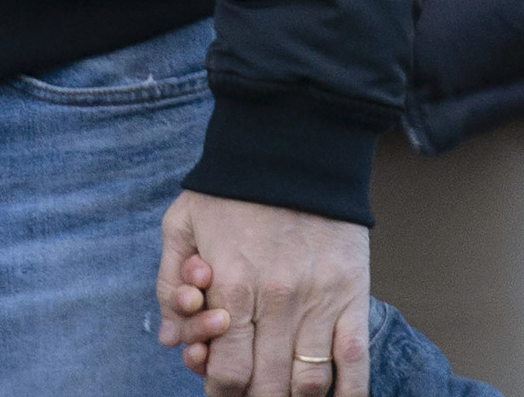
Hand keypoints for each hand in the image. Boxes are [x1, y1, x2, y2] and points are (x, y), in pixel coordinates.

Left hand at [156, 190, 367, 393]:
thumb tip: (169, 339)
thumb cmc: (231, 189)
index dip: (219, 390)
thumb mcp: (181, 223)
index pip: (227, 368)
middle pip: (267, 383)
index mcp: (232, 284)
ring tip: (281, 395)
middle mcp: (276, 302)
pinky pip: (355, 362)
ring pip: (308, 382)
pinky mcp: (353, 297)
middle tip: (248, 395)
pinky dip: (347, 394)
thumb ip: (168, 281)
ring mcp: (318, 303)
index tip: (218, 390)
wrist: (293, 151)